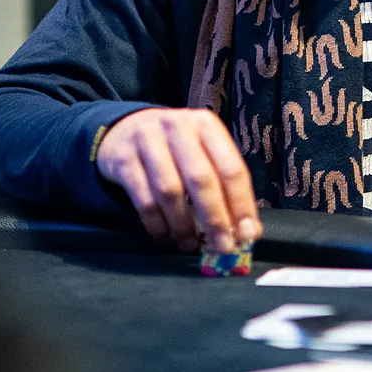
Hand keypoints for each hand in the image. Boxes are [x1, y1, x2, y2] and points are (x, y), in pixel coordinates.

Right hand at [95, 108, 261, 253]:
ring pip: (170, 192)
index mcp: (207, 125)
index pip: (231, 168)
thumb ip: (224, 185)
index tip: (248, 234)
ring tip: (191, 244)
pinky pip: (144, 200)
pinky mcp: (123, 160)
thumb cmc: (175, 147)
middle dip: (214, 219)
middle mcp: (178, 128)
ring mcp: (147, 141)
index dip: (241, 204)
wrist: (124, 129)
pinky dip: (158, 224)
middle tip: (222, 246)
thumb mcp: (202, 151)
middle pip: (201, 179)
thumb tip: (247, 230)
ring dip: (183, 226)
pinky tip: (166, 235)